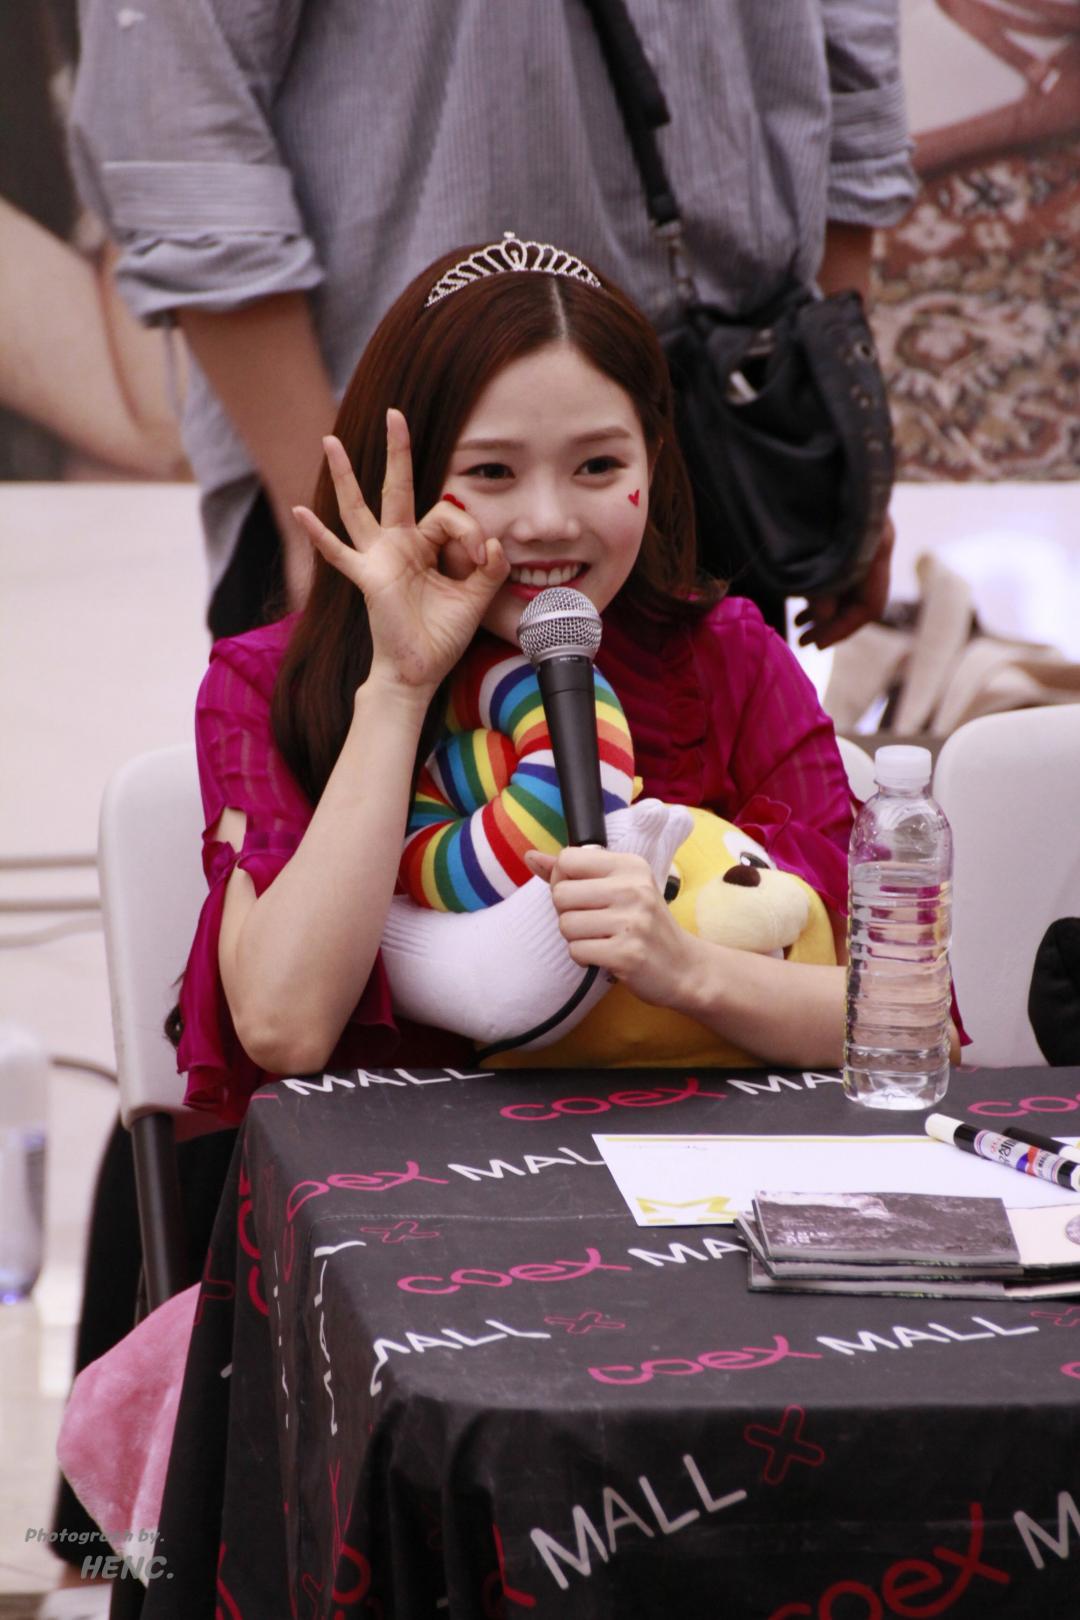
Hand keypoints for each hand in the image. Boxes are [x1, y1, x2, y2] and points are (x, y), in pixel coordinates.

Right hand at [292, 412, 508, 692]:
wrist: (419, 671)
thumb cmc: (441, 636)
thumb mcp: (476, 598)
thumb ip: (489, 568)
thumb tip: (495, 542)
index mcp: (425, 546)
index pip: (447, 516)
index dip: (469, 533)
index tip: (481, 561)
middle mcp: (399, 545)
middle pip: (397, 488)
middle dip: (396, 451)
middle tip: (394, 414)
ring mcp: (378, 558)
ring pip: (358, 508)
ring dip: (345, 475)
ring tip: (329, 441)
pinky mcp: (368, 578)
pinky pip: (339, 553)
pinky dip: (319, 534)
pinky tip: (300, 511)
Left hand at [524, 844, 699, 1010]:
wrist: (684, 967)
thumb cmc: (644, 925)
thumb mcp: (618, 888)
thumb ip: (574, 872)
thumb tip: (531, 857)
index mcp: (630, 866)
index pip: (567, 859)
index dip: (563, 879)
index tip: (582, 895)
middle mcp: (633, 889)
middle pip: (560, 893)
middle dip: (568, 913)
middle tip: (593, 922)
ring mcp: (632, 922)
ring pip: (566, 924)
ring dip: (576, 938)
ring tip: (601, 939)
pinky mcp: (627, 954)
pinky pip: (577, 951)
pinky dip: (584, 958)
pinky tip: (605, 956)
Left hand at [794, 513, 894, 650]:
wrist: (804, 452)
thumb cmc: (805, 503)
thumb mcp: (810, 552)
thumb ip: (820, 592)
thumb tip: (822, 621)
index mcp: (877, 546)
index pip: (870, 605)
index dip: (842, 629)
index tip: (816, 645)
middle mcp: (876, 543)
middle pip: (861, 598)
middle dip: (830, 623)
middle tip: (802, 641)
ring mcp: (864, 538)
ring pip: (849, 586)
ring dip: (823, 609)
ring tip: (797, 626)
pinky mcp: (845, 534)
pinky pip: (841, 573)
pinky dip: (821, 590)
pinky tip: (800, 605)